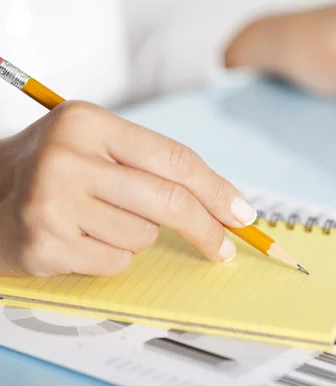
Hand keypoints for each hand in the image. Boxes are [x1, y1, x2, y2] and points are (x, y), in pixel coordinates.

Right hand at [0, 101, 255, 276]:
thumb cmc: (54, 171)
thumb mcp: (98, 147)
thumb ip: (154, 166)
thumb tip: (222, 205)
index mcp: (89, 122)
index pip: (175, 159)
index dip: (217, 190)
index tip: (242, 215)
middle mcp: (68, 157)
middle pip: (169, 201)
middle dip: (206, 229)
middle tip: (222, 247)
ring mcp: (53, 202)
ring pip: (143, 236)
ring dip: (136, 236)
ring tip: (100, 220)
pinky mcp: (44, 244)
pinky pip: (116, 262)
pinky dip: (111, 257)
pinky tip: (82, 240)